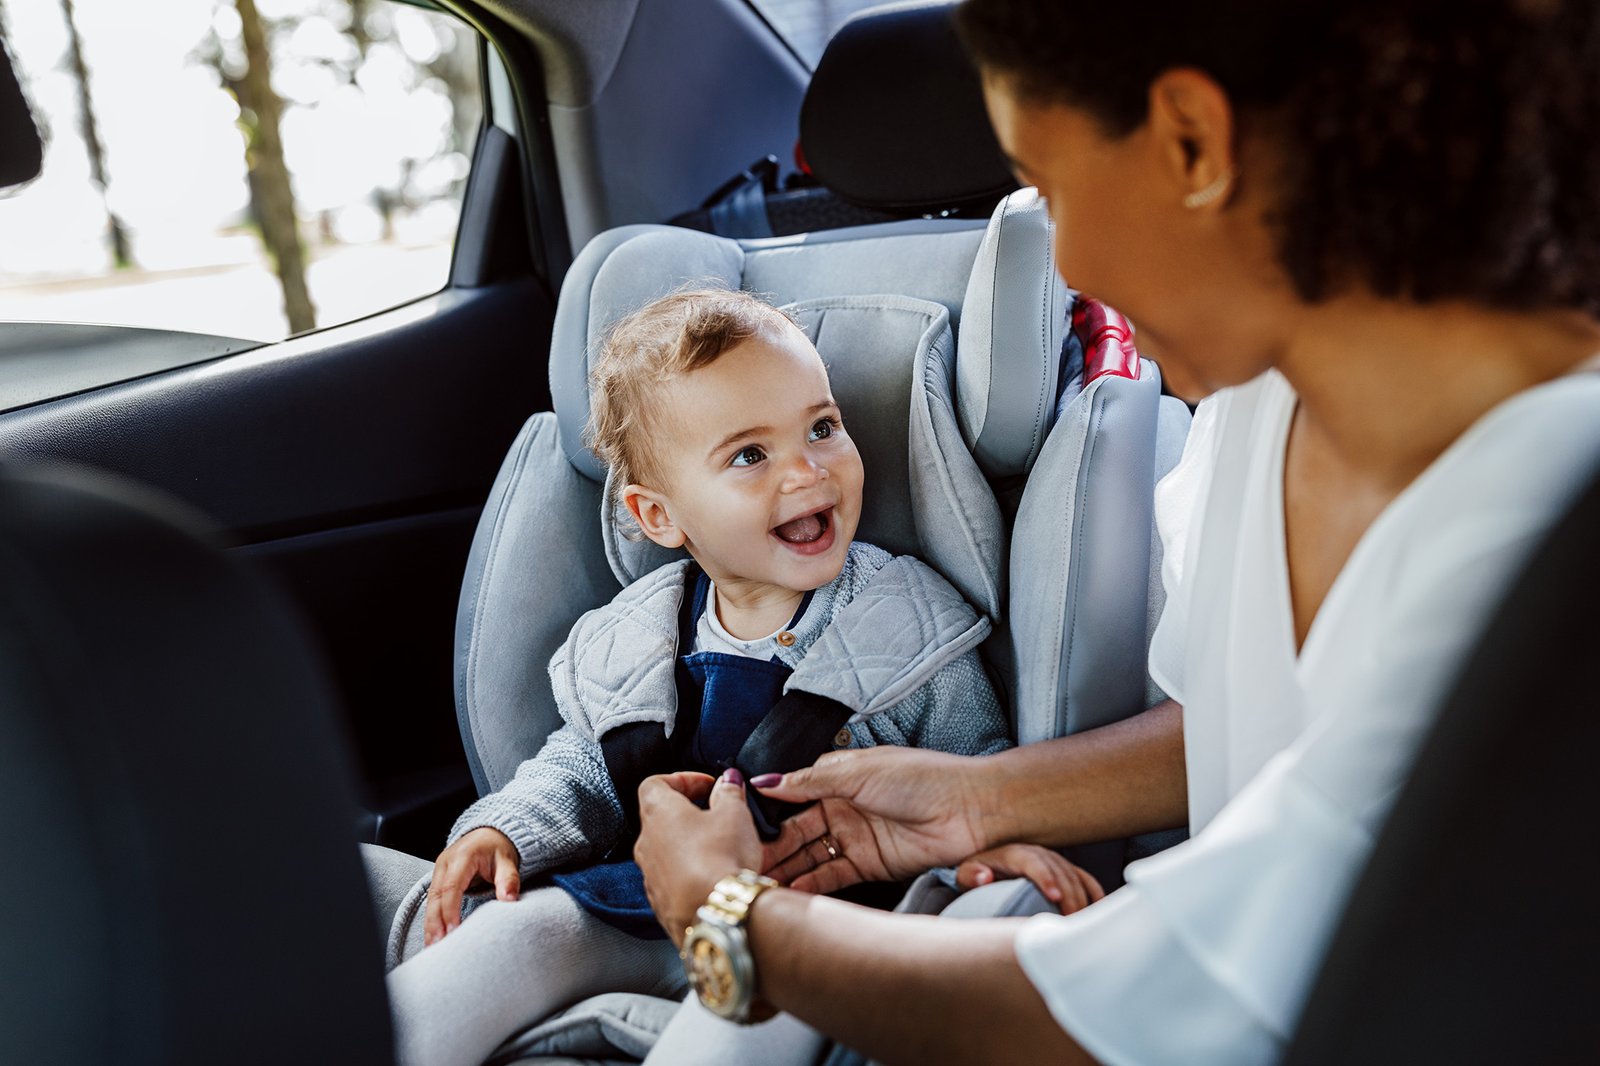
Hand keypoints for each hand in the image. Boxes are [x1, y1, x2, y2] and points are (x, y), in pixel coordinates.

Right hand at [424, 826, 519, 945]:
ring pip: (430, 901)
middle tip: (437, 945)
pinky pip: (432, 902)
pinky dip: (432, 920)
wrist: (489, 833)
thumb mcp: (508, 860)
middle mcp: (445, 863)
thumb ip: (509, 879)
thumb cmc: (498, 848)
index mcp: (462, 857)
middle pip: (435, 897)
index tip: (454, 930)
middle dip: (435, 923)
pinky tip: (433, 937)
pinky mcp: (439, 879)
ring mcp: (439, 871)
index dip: (450, 910)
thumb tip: (509, 900)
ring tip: (432, 947)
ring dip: (430, 925)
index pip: (451, 887)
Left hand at [635, 769, 762, 947]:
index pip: (655, 783)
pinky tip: (713, 878)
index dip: (682, 779)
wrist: (716, 914)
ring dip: (688, 846)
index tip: (707, 786)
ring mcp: (650, 877)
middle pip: (660, 818)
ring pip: (665, 852)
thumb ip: (729, 792)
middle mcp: (647, 844)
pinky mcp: (661, 903)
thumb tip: (728, 782)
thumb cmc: (720, 860)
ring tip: (719, 849)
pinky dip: (689, 874)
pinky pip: (672, 880)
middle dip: (688, 813)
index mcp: (659, 813)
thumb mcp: (735, 814)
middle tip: (716, 815)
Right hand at [756, 747, 991, 892]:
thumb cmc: (924, 778)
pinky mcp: (871, 864)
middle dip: (771, 848)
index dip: (767, 813)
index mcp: (840, 777)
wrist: (973, 809)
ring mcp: (857, 836)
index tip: (739, 828)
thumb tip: (766, 780)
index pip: (793, 795)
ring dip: (787, 870)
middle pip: (797, 830)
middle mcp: (845, 807)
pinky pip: (833, 876)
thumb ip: (810, 780)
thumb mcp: (859, 770)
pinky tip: (791, 893)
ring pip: (811, 856)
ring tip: (759, 884)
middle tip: (743, 865)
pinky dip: (812, 886)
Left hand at [955, 844, 1104, 914]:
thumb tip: (984, 876)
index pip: (1034, 863)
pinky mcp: (1063, 869)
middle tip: (1071, 923)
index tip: (1056, 899)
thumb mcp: (965, 874)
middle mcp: (1036, 853)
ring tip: (1083, 923)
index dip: (1046, 879)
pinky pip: (1083, 878)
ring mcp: (1052, 860)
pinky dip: (1094, 892)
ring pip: (1074, 876)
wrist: (987, 865)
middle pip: (1059, 872)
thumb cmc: (976, 874)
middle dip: (1069, 897)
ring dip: (1082, 898)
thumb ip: (971, 875)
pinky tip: (1099, 910)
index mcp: (1014, 854)